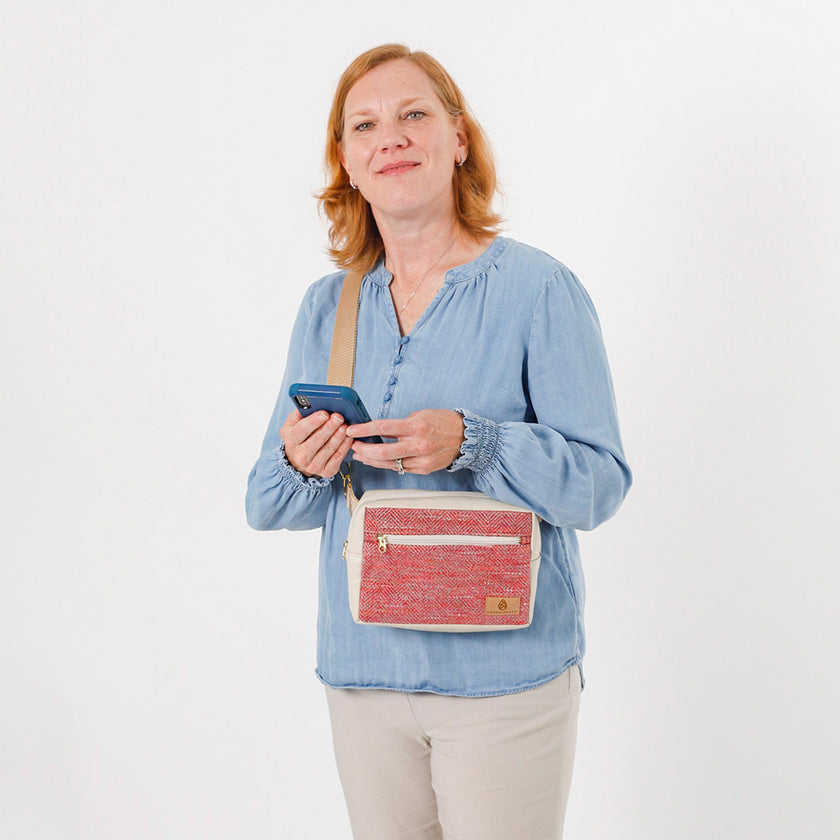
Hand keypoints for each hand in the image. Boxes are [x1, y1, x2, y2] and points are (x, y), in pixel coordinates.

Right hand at [280, 409, 353, 478]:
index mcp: (291, 441)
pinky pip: (338, 457)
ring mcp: (313, 466)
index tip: (324, 413)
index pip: (302, 430)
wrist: (299, 462)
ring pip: (329, 448)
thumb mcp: (291, 426)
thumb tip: (306, 405)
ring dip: (339, 436)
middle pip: (318, 439)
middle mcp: (301, 456)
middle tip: (339, 417)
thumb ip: (297, 415)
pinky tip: (349, 437)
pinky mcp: (326, 471)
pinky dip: (345, 446)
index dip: (314, 421)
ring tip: (345, 425)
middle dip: (330, 427)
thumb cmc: (298, 440)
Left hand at [347, 410, 465, 474]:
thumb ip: (401, 425)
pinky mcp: (424, 469)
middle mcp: (418, 445)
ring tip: (361, 455)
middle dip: (364, 449)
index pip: (383, 428)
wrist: (466, 437)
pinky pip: (401, 468)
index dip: (364, 429)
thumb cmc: (443, 422)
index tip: (352, 430)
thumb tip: (381, 430)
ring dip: (372, 459)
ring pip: (390, 463)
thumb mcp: (421, 415)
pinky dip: (387, 464)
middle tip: (353, 446)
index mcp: (416, 427)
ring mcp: (421, 460)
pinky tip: (378, 460)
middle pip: (382, 451)